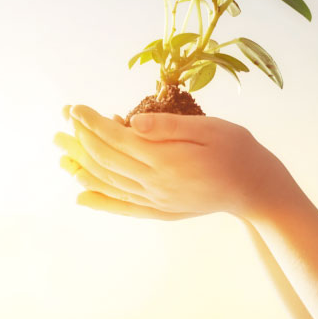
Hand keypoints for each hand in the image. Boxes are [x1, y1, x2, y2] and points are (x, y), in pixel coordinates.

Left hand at [53, 104, 295, 222]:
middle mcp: (156, 184)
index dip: (93, 123)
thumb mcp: (210, 129)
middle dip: (80, 140)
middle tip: (61, 122)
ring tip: (61, 153)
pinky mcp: (162, 210)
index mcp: (167, 161)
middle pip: (107, 161)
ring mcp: (157, 200)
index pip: (118, 139)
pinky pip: (123, 206)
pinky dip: (100, 200)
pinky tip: (81, 195)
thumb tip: (133, 122)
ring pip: (109, 183)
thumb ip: (170, 127)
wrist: (256, 189)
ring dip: (82, 167)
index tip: (74, 108)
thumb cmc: (238, 151)